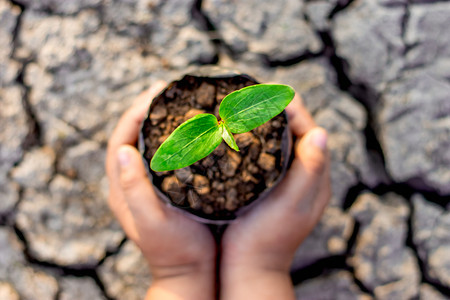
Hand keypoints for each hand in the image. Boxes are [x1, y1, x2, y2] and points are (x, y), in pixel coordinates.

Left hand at [105, 82, 215, 299]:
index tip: (157, 92)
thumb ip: (134, 188)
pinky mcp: (164, 189)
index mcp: (122, 188)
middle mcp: (130, 183)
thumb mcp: (153, 222)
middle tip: (169, 89)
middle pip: (133, 136)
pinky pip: (164, 154)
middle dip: (147, 109)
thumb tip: (122, 149)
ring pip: (149, 143)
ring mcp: (147, 186)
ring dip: (160, 120)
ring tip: (179, 102)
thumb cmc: (175, 252)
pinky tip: (191, 130)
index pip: (121, 139)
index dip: (135, 112)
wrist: (190, 275)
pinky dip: (173, 137)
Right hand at [220, 94, 330, 299]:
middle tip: (245, 93)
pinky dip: (251, 138)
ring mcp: (285, 177)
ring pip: (276, 138)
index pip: (306, 125)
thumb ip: (310, 169)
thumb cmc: (270, 238)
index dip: (287, 104)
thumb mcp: (292, 204)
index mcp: (315, 173)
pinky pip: (263, 152)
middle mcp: (304, 171)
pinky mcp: (268, 183)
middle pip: (291, 128)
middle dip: (271, 108)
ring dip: (260, 121)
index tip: (261, 88)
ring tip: (237, 106)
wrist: (251, 267)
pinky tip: (232, 134)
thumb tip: (322, 132)